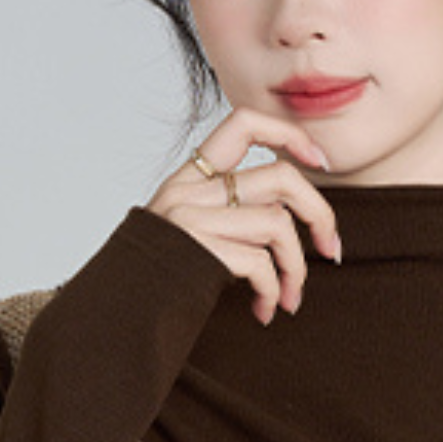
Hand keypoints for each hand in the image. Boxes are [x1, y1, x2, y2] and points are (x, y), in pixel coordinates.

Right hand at [144, 106, 342, 325]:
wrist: (111, 318)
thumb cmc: (156, 283)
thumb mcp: (187, 233)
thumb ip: (226, 214)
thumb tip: (289, 220)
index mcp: (188, 177)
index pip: (243, 123)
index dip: (290, 133)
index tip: (319, 161)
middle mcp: (189, 190)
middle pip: (281, 177)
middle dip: (320, 214)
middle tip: (331, 249)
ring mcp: (192, 219)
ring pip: (278, 224)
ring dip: (297, 268)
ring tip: (290, 298)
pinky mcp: (198, 250)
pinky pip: (260, 263)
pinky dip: (272, 291)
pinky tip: (264, 311)